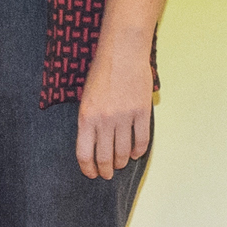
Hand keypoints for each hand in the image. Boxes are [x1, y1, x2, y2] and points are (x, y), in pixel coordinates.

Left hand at [76, 51, 153, 178]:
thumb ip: (89, 120)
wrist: (122, 52)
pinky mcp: (142, 112)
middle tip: (107, 174)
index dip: (88, 168)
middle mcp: (104, 120)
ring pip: (123, 151)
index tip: (91, 173)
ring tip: (120, 164)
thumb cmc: (101, 72)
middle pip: (105, 157)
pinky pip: (141, 140)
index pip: (84, 153)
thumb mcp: (86, 97)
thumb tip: (94, 144)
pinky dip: (138, 151)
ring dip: (121, 162)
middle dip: (105, 170)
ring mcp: (124, 117)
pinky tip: (134, 153)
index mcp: (86, 116)